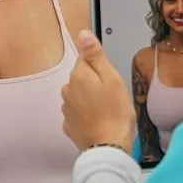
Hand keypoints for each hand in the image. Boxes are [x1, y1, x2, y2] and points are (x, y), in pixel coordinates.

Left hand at [62, 31, 135, 151]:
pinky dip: (87, 116)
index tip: (111, 80)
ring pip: (80, 96)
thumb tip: (82, 34)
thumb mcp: (112, 78)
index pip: (86, 59)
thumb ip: (95, 56)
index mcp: (78, 76)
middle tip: (112, 97)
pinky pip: (79, 114)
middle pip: (82, 78)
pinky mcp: (69, 126)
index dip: (101, 68)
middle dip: (95, 84)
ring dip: (90, 100)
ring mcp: (66, 110)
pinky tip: (99, 122)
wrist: (108, 148)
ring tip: (107, 112)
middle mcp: (67, 90)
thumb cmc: (115, 113)